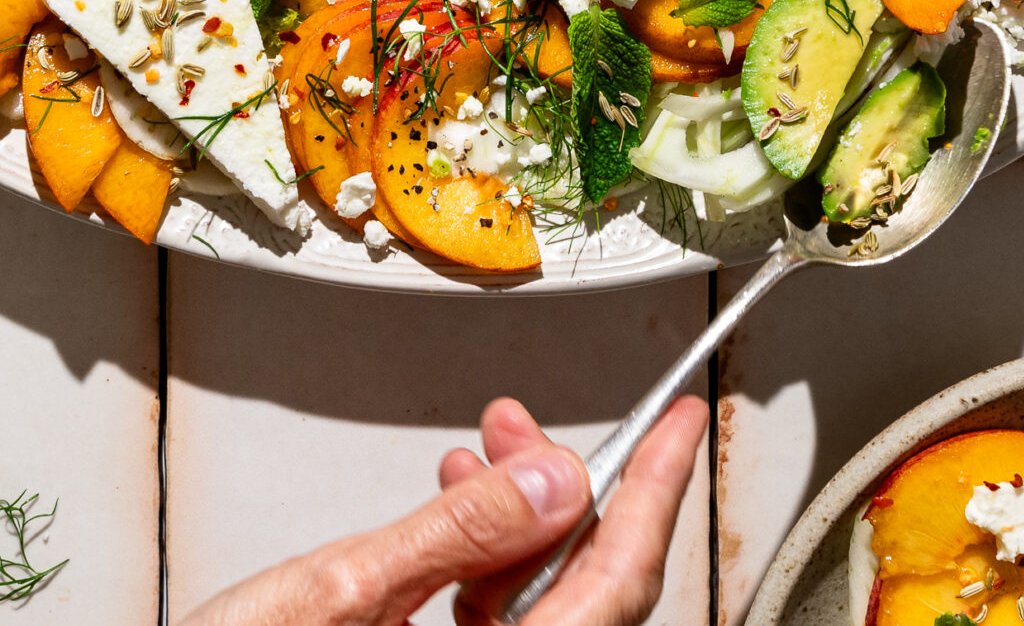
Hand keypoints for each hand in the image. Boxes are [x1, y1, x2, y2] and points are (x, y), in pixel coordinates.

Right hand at [178, 395, 706, 625]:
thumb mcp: (340, 590)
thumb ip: (457, 535)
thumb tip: (552, 478)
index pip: (614, 583)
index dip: (655, 490)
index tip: (683, 425)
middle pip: (584, 588)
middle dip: (562, 486)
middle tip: (524, 417)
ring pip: (545, 597)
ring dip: (520, 514)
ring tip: (482, 445)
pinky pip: (503, 617)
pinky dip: (487, 553)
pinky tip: (458, 504)